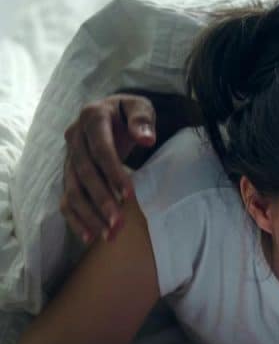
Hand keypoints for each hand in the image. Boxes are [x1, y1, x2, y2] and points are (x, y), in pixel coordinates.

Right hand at [62, 94, 155, 243]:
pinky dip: (75, 218)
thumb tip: (146, 139)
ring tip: (108, 236)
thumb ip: (142, 120)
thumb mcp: (140, 106)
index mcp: (92, 117)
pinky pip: (66, 198)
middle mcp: (74, 137)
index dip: (114, 173)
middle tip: (118, 224)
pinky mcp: (68, 173)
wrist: (111, 112)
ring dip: (89, 215)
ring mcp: (68, 156)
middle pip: (84, 173)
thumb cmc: (129, 112)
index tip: (129, 196)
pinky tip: (89, 237)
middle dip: (101, 200)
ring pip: (72, 189)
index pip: (101, 150)